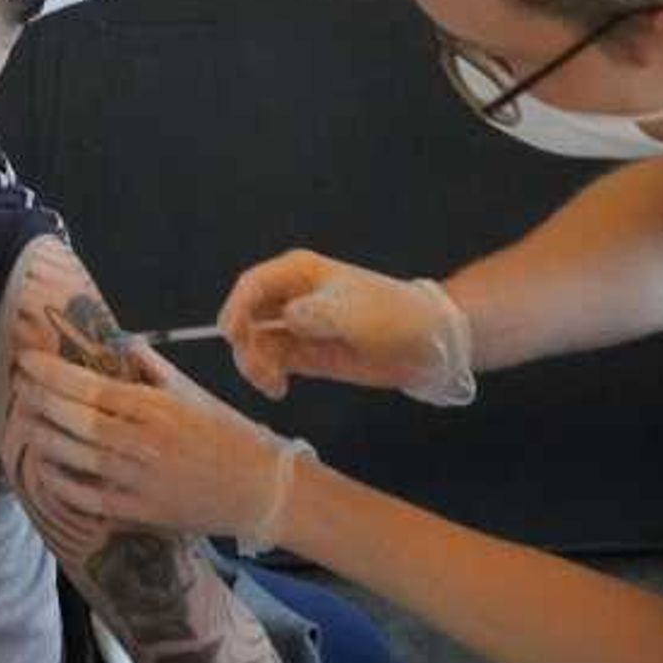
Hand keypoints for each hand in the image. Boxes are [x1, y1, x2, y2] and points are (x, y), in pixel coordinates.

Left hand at [12, 337, 306, 548]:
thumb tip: (118, 341)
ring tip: (24, 421)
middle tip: (18, 386)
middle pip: (75, 419)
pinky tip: (45, 468)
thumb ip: (151, 367)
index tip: (26, 360)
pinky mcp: (140, 512)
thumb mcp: (192, 392)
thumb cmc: (229, 435)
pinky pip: (89, 497)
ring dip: (43, 437)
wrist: (264, 491)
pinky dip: (61, 483)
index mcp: (156, 408)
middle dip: (39, 400)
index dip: (51, 373)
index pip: (90, 386)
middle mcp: (142, 443)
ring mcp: (139, 481)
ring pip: (75, 456)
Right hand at [220, 252, 477, 404]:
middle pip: (246, 315)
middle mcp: (291, 297)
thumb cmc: (393, 315)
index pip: (252, 285)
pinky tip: (278, 389)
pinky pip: (272, 361)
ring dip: (255, 364)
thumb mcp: (356, 311)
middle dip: (245, 343)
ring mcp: (297, 326)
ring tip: (274, 385)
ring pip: (255, 342)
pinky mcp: (306, 353)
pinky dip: (267, 376)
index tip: (233, 337)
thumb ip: (319, 313)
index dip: (236, 309)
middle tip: (262, 372)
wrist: (428, 344)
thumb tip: (287, 318)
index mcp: (298, 273)